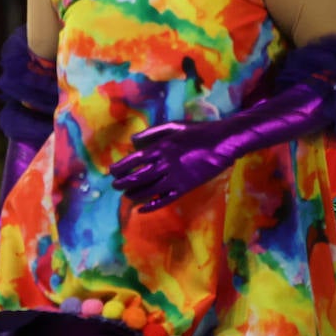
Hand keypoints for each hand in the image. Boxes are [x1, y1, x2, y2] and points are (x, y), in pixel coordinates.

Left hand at [110, 119, 239, 211]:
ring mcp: (175, 177)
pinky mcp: (185, 188)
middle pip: (137, 177)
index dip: (120, 167)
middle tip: (115, 185)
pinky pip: (165, 200)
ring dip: (134, 194)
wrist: (223, 142)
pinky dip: (152, 206)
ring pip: (148, 190)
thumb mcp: (173, 126)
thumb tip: (133, 141)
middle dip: (123, 183)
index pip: (133, 160)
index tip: (112, 171)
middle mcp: (164, 164)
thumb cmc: (198, 131)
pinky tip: (142, 210)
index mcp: (160, 147)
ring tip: (126, 195)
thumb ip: (152, 133)